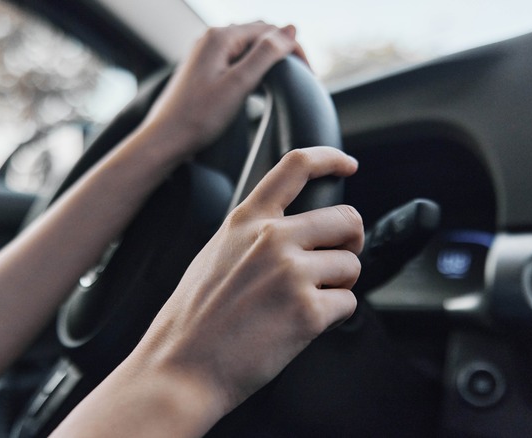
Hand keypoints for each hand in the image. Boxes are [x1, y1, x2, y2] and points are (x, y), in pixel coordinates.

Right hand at [53, 147, 361, 436]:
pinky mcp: (307, 311)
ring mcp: (291, 273)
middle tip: (336, 263)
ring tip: (304, 304)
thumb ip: (252, 235)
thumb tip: (292, 232)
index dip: (330, 159)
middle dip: (350, 243)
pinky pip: (348, 304)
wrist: (180, 369)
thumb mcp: (213, 255)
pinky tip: (302, 327)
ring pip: (352, 266)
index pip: (296, 166)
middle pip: (346, 219)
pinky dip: (333, 318)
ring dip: (339, 286)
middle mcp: (272, 238)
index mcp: (246, 220)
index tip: (348, 165)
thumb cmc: (192, 321)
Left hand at [141, 22, 307, 157]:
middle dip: (283, 51)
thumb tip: (291, 30)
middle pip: (259, 34)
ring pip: (248, 46)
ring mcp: (206, 53)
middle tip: (304, 76)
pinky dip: (253, 66)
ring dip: (269, 58)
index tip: (310, 75)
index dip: (294, 49)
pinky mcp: (203, 69)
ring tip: (288, 79)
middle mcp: (212, 38)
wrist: (165, 140)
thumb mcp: (239, 84)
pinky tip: (261, 82)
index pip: (270, 31)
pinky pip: (235, 58)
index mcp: (221, 37)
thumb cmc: (198, 117)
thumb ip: (266, 54)